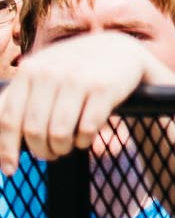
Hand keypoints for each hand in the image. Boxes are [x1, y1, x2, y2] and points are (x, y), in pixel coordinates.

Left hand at [0, 33, 164, 172]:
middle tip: (50, 154)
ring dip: (62, 148)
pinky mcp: (104, 87)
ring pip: (59, 133)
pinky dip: (84, 141)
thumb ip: (18, 100)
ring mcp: (78, 78)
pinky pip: (86, 129)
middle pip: (33, 130)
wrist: (119, 48)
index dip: (6, 149)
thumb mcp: (42, 74)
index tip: (10, 169)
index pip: (8, 118)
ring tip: (67, 146)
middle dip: (41, 151)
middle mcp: (51, 72)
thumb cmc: (74, 70)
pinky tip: (85, 136)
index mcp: (29, 70)